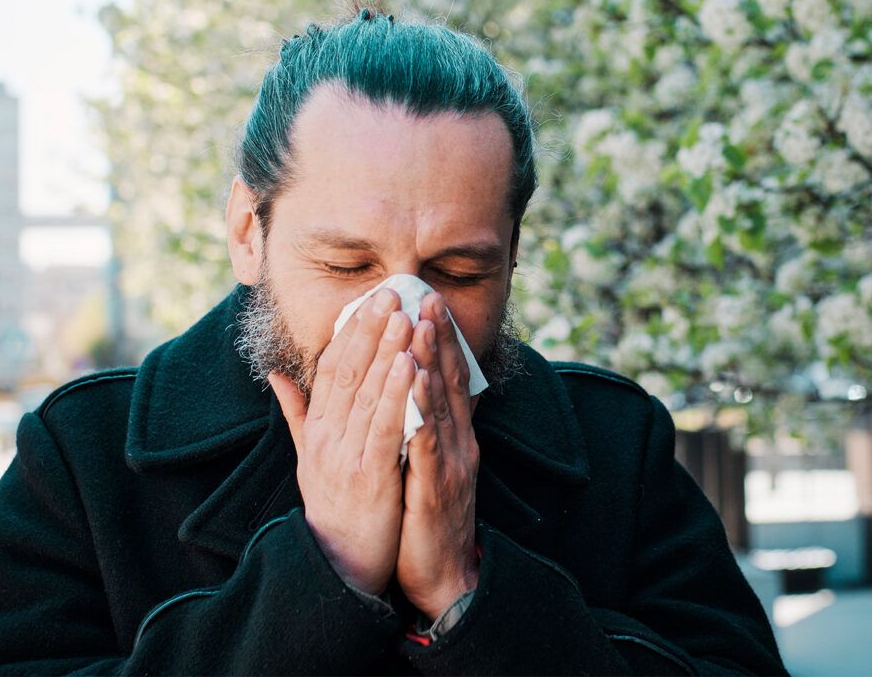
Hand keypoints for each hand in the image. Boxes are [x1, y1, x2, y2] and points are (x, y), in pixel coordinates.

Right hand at [269, 288, 413, 594]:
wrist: (340, 566)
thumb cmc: (335, 509)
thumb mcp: (309, 458)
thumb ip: (298, 414)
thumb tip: (278, 375)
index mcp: (317, 430)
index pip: (332, 368)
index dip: (352, 331)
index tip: (371, 299)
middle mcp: (326, 438)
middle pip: (348, 372)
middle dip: (370, 329)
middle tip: (391, 292)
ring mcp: (345, 457)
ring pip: (366, 393)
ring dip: (387, 351)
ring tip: (404, 317)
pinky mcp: (368, 477)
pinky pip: (384, 427)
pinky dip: (396, 393)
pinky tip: (411, 365)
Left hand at [397, 292, 481, 620]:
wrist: (440, 574)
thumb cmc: (425, 517)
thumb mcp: (425, 465)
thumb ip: (419, 427)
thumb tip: (413, 393)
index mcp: (452, 437)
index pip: (446, 379)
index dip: (438, 340)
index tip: (426, 302)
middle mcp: (459, 444)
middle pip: (448, 382)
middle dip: (437, 338)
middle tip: (427, 297)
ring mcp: (450, 465)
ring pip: (440, 406)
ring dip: (431, 364)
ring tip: (419, 327)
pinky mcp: (436, 489)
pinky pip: (428, 445)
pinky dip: (422, 413)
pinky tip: (413, 387)